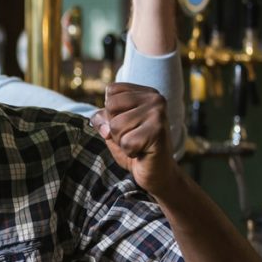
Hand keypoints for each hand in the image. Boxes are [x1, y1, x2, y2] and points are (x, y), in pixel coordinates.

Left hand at [91, 82, 178, 197]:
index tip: (128, 124)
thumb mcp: (113, 128)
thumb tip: (102, 123)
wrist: (156, 171)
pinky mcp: (158, 131)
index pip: (111, 91)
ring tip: (138, 143)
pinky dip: (130, 151)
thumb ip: (102, 118)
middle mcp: (155, 98)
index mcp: (145, 92)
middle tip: (132, 136)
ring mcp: (158, 113)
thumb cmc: (134, 146)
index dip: (111, 112)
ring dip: (122, 141)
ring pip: (116, 125)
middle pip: (111, 106)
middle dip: (114, 127)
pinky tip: (143, 151)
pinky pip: (126, 142)